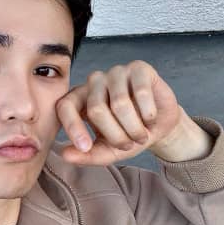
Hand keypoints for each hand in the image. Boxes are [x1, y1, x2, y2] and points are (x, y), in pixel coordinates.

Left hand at [56, 60, 182, 164]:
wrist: (158, 126)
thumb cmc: (128, 135)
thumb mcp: (107, 151)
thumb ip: (87, 155)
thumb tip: (65, 155)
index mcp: (79, 99)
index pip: (65, 106)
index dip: (73, 126)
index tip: (85, 147)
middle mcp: (93, 82)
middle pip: (96, 109)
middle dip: (116, 136)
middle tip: (127, 145)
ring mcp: (115, 72)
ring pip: (120, 103)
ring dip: (134, 129)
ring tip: (140, 136)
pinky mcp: (138, 68)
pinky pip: (141, 93)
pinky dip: (149, 114)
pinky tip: (150, 118)